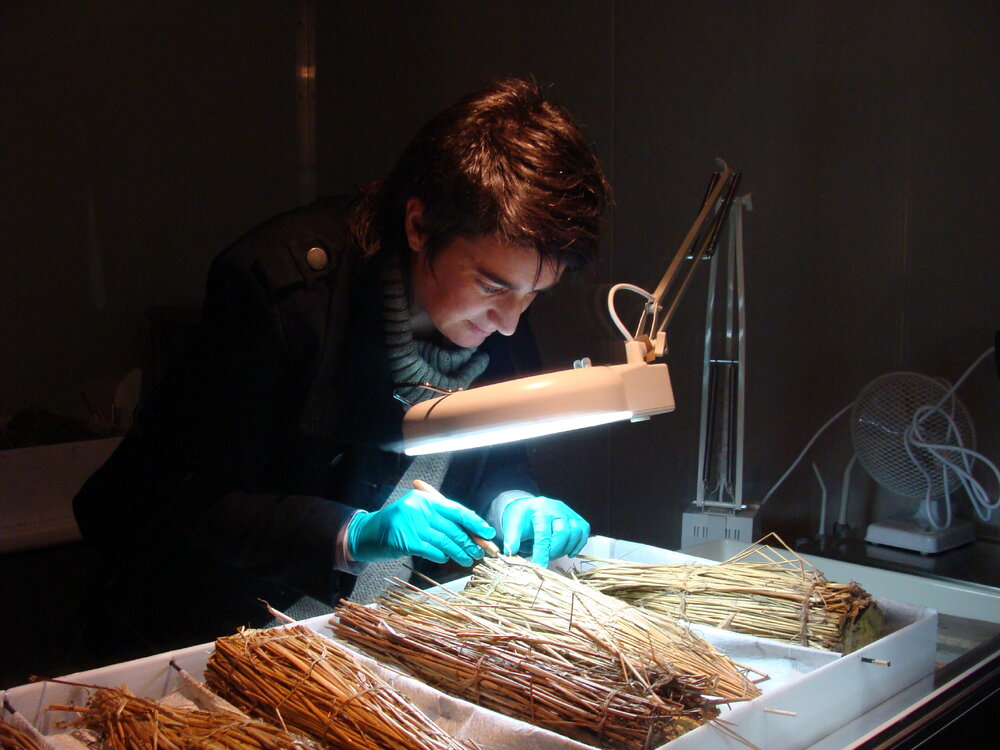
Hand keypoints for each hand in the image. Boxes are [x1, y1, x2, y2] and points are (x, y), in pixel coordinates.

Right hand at [347, 489, 495, 565]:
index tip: (488, 533)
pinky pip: (431, 551)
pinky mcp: (406, 540)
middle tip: (480, 552)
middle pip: (453, 528)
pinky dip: (441, 556)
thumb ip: (440, 519)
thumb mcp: (418, 514)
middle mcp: (420, 508)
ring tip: (468, 560)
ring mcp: (412, 524)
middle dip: (470, 542)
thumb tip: (471, 532)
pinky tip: (446, 559)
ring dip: (459, 553)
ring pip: (445, 541)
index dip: (475, 523)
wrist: (367, 533)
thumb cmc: (397, 525)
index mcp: (426, 499)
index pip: (457, 510)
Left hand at [501, 496, 589, 567]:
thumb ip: (511, 539)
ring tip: (554, 554)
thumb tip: (510, 553)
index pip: (543, 534)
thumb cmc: (521, 518)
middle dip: (554, 550)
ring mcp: (568, 512)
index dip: (542, 553)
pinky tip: (568, 552)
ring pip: (575, 532)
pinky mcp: (576, 517)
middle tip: (546, 558)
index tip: (538, 567)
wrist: (530, 508)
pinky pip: (583, 532)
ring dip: (566, 549)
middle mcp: (557, 508)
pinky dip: (577, 545)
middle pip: (563, 532)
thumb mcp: (512, 525)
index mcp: (539, 510)